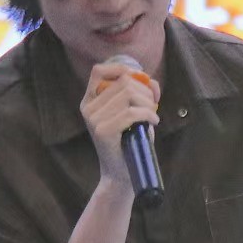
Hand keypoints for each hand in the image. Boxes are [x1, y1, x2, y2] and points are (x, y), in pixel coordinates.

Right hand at [80, 61, 159, 187]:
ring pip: (129, 95)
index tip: (140, 80)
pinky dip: (148, 115)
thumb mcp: (128, 112)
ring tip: (153, 116)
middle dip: (145, 90)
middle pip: (123, 82)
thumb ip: (136, 93)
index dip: (122, 68)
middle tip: (154, 105)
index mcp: (89, 101)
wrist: (120, 174)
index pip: (99, 70)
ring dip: (148, 104)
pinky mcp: (103, 131)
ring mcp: (94, 120)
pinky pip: (132, 113)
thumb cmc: (129, 141)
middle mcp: (88, 108)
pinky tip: (153, 123)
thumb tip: (150, 80)